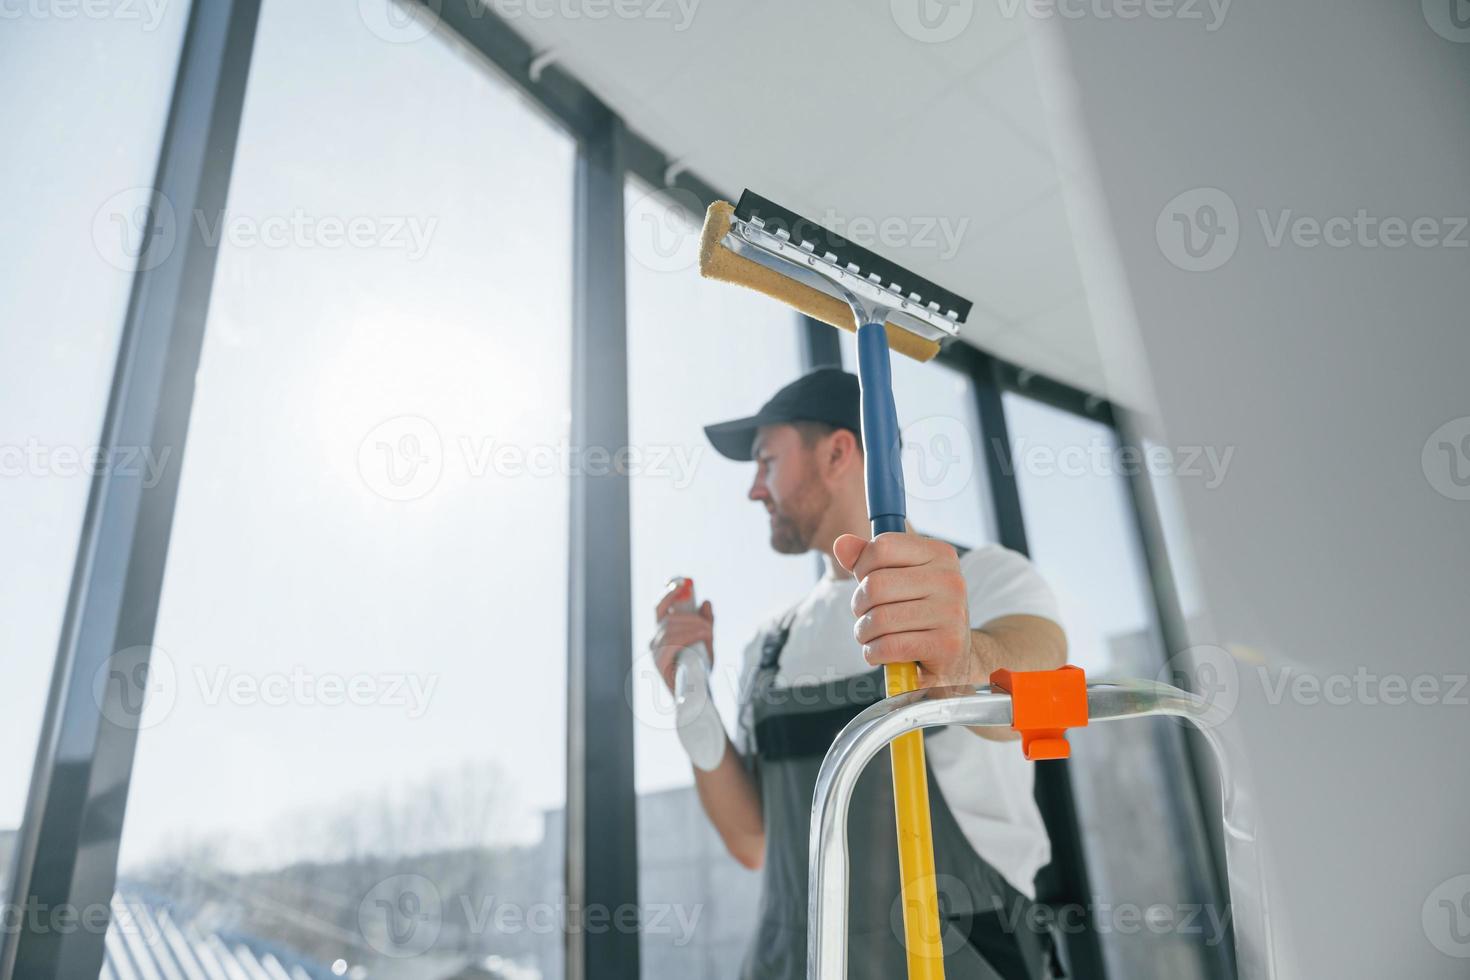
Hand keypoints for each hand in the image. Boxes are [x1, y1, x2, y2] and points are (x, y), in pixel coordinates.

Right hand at [650, 583, 714, 692]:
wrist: (698, 696)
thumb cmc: (699, 670)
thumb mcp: (706, 642)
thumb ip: (706, 622)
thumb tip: (706, 602)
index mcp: (663, 634)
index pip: (660, 608)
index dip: (668, 593)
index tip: (681, 582)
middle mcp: (655, 641)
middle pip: (668, 618)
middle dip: (690, 616)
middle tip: (707, 623)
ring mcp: (655, 652)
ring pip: (671, 628)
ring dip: (693, 627)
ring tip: (707, 633)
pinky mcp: (659, 663)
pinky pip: (671, 642)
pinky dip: (688, 636)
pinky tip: (701, 637)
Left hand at [833, 532, 973, 687]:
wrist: (955, 658)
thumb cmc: (919, 612)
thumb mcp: (898, 580)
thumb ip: (869, 561)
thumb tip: (841, 543)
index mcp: (940, 554)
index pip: (882, 547)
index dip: (861, 567)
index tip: (866, 584)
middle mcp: (950, 579)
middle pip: (876, 585)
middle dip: (859, 605)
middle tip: (865, 616)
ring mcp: (951, 612)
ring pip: (879, 619)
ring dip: (864, 633)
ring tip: (871, 637)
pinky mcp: (946, 645)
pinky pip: (889, 646)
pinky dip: (873, 653)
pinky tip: (879, 653)